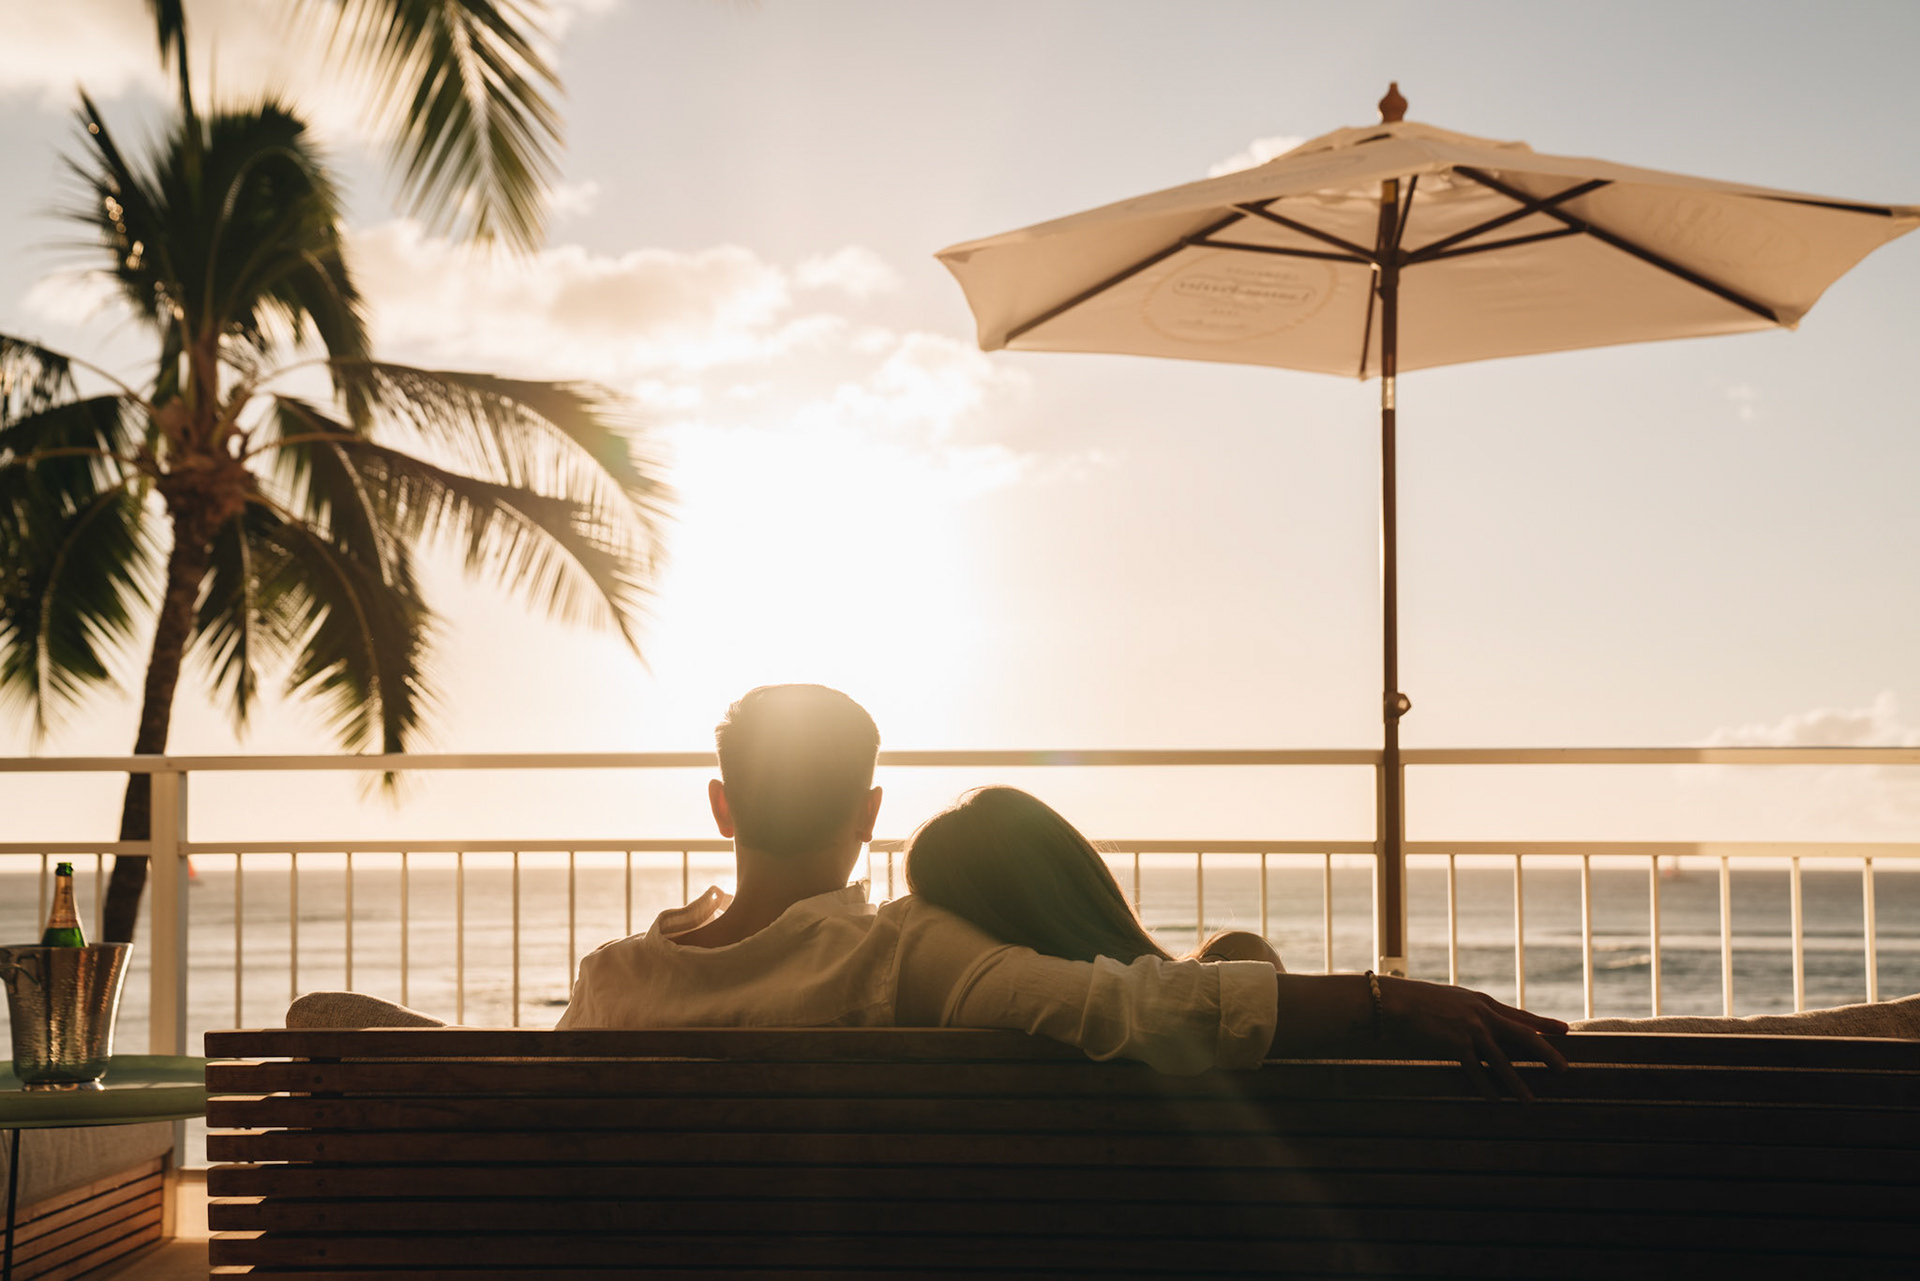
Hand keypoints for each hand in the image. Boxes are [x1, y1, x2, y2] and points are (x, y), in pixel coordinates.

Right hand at [1377, 976, 1568, 1100]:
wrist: (1399, 1002)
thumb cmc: (1420, 1000)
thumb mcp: (1454, 1000)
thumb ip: (1472, 1011)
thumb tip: (1486, 1023)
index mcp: (1483, 1002)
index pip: (1521, 1015)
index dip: (1544, 1024)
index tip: (1565, 1030)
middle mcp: (1483, 1015)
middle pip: (1524, 1035)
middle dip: (1546, 1053)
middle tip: (1564, 1069)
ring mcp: (1471, 1030)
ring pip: (1503, 1061)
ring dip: (1517, 1083)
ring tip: (1530, 1101)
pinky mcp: (1457, 1045)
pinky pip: (1477, 1071)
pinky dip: (1486, 1087)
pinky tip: (1495, 1100)